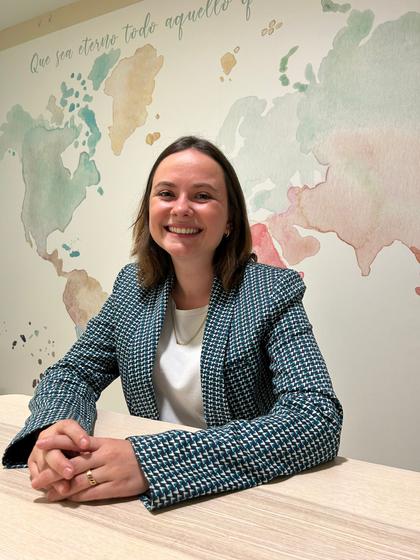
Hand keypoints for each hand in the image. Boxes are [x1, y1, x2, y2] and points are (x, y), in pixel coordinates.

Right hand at [28, 420, 90, 494]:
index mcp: (62, 427)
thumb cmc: (76, 442)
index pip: (69, 428)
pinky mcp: (32, 463)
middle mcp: (47, 437)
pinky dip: (46, 485)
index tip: (86, 444)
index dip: (78, 436)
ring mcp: (38, 450)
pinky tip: (55, 492)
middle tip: (70, 473)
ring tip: (64, 489)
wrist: (58, 444)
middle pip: (53, 450)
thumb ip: (87, 446)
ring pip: (44, 465)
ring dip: (54, 479)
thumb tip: (94, 457)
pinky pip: (37, 476)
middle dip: (61, 463)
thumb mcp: (83, 439)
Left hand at [33, 435, 148, 501]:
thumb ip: (93, 448)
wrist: (155, 462)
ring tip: (47, 493)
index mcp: (104, 443)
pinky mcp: (116, 487)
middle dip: (53, 472)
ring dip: (61, 489)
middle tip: (36, 479)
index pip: (76, 441)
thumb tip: (70, 452)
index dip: (57, 442)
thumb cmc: (131, 453)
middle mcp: (105, 456)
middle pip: (74, 464)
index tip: (40, 444)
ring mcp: (111, 472)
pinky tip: (66, 498)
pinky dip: (77, 496)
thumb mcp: (112, 444)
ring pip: (80, 481)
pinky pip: (92, 493)